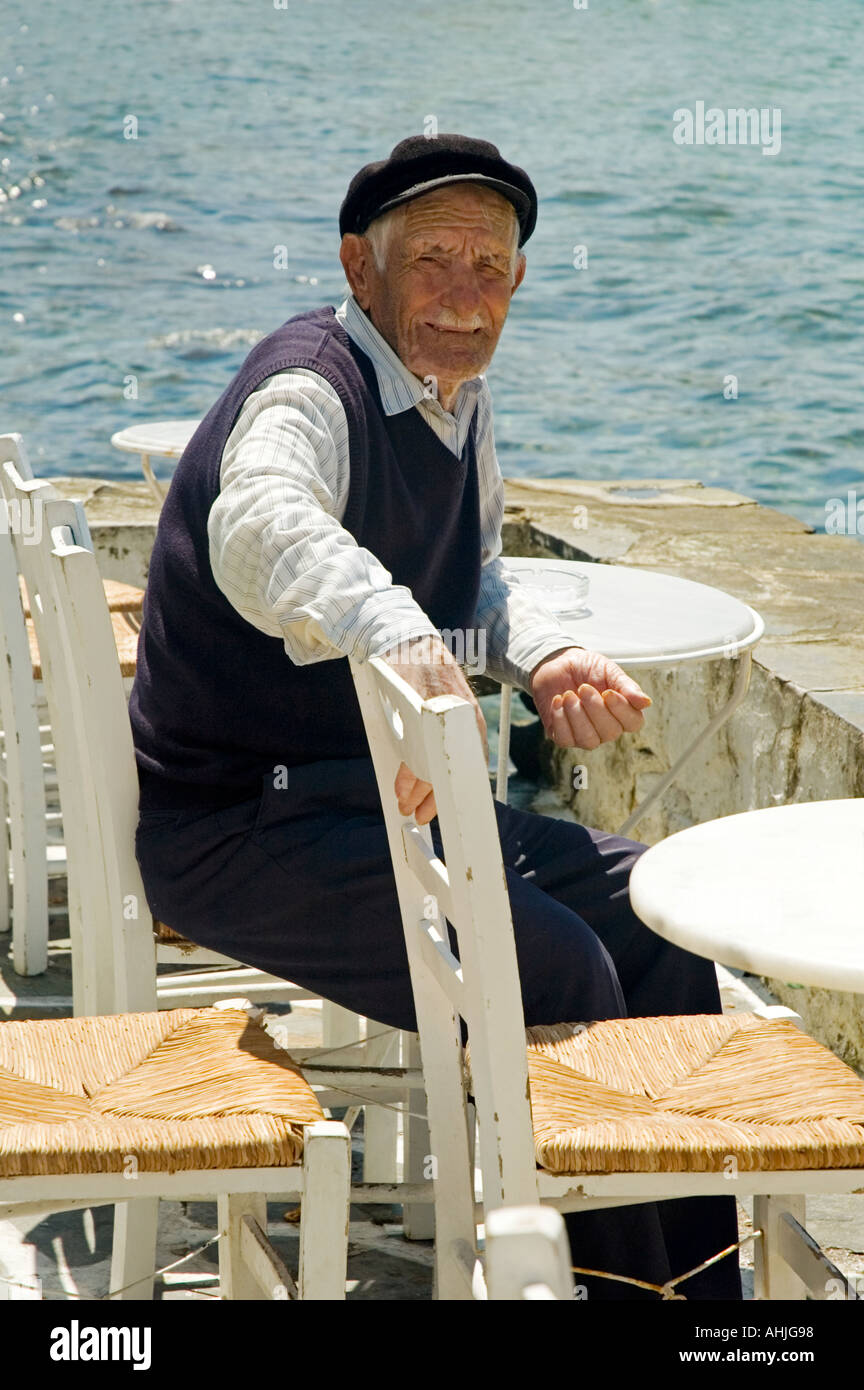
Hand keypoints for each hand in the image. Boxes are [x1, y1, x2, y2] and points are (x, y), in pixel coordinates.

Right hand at [379, 633, 488, 824]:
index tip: (445, 805)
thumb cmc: (431, 673)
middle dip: (433, 799)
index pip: (470, 766)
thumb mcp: (450, 702)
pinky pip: (411, 757)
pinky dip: (405, 777)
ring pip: (428, 770)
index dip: (457, 790)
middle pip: (448, 774)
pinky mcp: (416, 719)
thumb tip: (445, 758)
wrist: (412, 643)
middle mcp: (459, 725)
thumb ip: (452, 729)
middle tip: (423, 815)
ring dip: (415, 793)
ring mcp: (437, 723)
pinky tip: (401, 789)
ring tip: (407, 806)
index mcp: (472, 721)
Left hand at [529, 646, 650, 748]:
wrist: (557, 664)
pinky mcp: (565, 737)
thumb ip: (626, 686)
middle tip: (583, 688)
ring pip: (588, 740)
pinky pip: (565, 739)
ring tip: (568, 695)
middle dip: (595, 708)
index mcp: (623, 711)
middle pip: (610, 732)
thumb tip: (646, 702)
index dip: (621, 710)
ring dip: (576, 715)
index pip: (633, 723)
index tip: (608, 692)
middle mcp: (607, 728)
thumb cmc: (586, 668)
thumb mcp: (609, 670)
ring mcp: (587, 735)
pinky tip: (558, 701)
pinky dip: (560, 719)